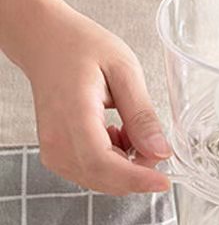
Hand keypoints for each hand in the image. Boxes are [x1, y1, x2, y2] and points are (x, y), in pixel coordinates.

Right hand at [22, 6, 170, 194]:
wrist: (46, 42)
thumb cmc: (81, 48)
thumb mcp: (125, 71)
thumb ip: (142, 115)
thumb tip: (161, 152)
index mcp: (73, 115)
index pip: (103, 164)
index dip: (137, 178)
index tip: (164, 182)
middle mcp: (57, 140)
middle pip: (105, 179)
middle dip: (138, 170)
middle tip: (152, 140)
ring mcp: (53, 150)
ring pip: (102, 181)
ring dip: (126, 166)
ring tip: (128, 128)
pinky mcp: (57, 155)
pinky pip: (93, 174)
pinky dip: (114, 163)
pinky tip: (116, 135)